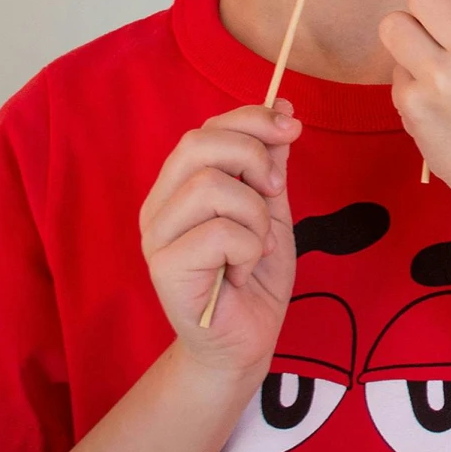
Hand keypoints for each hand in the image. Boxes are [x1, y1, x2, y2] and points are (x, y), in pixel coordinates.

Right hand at [138, 101, 297, 377]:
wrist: (245, 343)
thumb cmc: (253, 278)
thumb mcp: (270, 211)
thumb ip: (269, 165)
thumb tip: (282, 108)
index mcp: (179, 187)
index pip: (206, 130)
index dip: (252, 119)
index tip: (292, 128)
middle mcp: (159, 206)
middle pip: (198, 145)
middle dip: (252, 157)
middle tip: (276, 193)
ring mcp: (157, 237)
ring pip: (211, 186)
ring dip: (254, 215)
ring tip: (256, 247)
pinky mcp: (164, 268)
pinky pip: (219, 232)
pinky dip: (248, 249)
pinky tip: (242, 273)